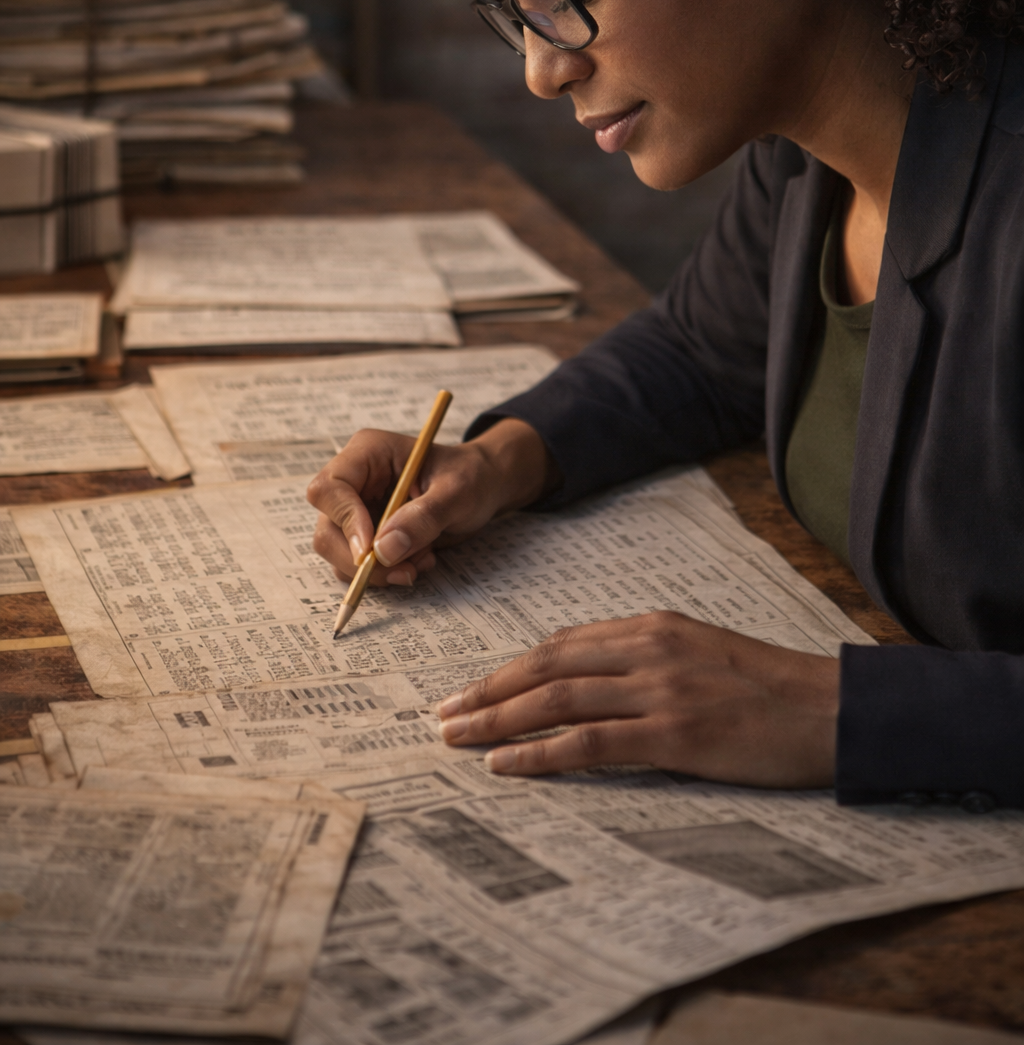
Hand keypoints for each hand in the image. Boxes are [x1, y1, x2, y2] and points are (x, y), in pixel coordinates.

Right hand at [306, 416, 557, 587]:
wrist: (483, 487)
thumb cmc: (470, 477)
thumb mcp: (456, 493)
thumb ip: (423, 518)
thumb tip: (384, 550)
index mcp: (368, 453)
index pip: (329, 488)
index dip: (345, 521)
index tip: (371, 551)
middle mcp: (354, 481)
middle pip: (327, 528)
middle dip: (361, 560)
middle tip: (403, 571)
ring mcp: (356, 509)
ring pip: (338, 552)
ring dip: (377, 570)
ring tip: (421, 561)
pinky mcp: (365, 534)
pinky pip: (357, 566)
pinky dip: (385, 573)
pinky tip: (418, 560)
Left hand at [436, 612, 838, 787]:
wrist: (831, 709)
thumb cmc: (768, 689)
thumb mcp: (702, 654)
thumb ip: (645, 660)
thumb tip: (587, 681)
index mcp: (653, 626)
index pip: (562, 644)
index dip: (510, 668)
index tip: (473, 688)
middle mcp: (648, 649)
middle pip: (546, 667)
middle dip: (487, 691)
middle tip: (443, 715)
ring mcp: (659, 690)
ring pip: (556, 700)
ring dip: (497, 720)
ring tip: (457, 739)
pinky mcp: (674, 733)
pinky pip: (590, 742)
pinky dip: (540, 752)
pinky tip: (507, 764)